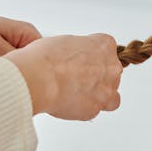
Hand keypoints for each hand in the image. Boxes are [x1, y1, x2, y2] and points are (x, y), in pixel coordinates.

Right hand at [4, 34, 122, 119]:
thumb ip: (79, 50)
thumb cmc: (48, 58)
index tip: (82, 60)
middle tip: (77, 78)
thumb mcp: (66, 40)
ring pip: (111, 96)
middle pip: (111, 72)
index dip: (92, 56)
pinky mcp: (95, 108)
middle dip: (96, 76)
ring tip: (80, 95)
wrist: (40, 78)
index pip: (107, 48)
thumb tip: (75, 58)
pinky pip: (95, 110)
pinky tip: (70, 103)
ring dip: (99, 96)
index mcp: (105, 45)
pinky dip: (85, 109)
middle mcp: (111, 68)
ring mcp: (106, 90)